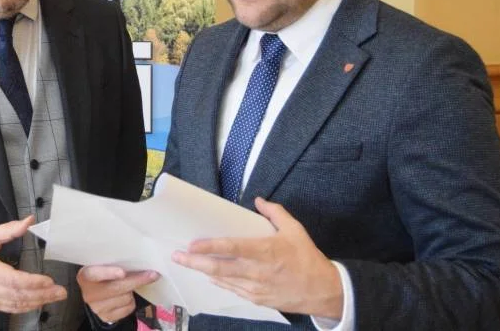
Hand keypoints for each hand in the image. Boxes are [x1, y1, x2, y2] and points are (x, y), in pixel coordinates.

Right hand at [0, 216, 66, 312]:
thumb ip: (9, 229)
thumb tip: (29, 221)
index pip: (11, 279)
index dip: (31, 282)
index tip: (49, 280)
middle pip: (16, 294)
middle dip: (41, 294)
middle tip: (61, 292)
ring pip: (13, 304)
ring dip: (36, 302)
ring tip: (55, 297)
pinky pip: (8, 308)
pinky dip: (24, 307)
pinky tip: (38, 303)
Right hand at [77, 265, 158, 323]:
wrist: (98, 292)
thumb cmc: (105, 272)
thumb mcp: (105, 264)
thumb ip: (115, 262)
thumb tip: (139, 259)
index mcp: (85, 276)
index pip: (93, 274)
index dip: (108, 273)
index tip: (122, 272)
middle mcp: (88, 293)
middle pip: (116, 288)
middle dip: (136, 280)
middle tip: (152, 274)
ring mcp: (97, 308)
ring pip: (125, 298)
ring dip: (132, 291)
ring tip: (128, 286)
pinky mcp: (106, 317)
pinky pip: (128, 308)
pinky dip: (131, 301)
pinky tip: (126, 296)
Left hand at [172, 198, 342, 318]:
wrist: (323, 291)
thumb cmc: (307, 258)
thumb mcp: (295, 230)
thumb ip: (275, 212)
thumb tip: (258, 200)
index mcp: (265, 251)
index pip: (230, 248)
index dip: (209, 247)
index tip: (191, 244)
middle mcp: (256, 271)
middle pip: (219, 268)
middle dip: (194, 262)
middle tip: (177, 256)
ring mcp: (255, 288)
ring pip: (222, 280)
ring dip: (202, 272)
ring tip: (186, 264)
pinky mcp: (257, 299)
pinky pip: (232, 290)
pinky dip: (219, 282)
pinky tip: (210, 276)